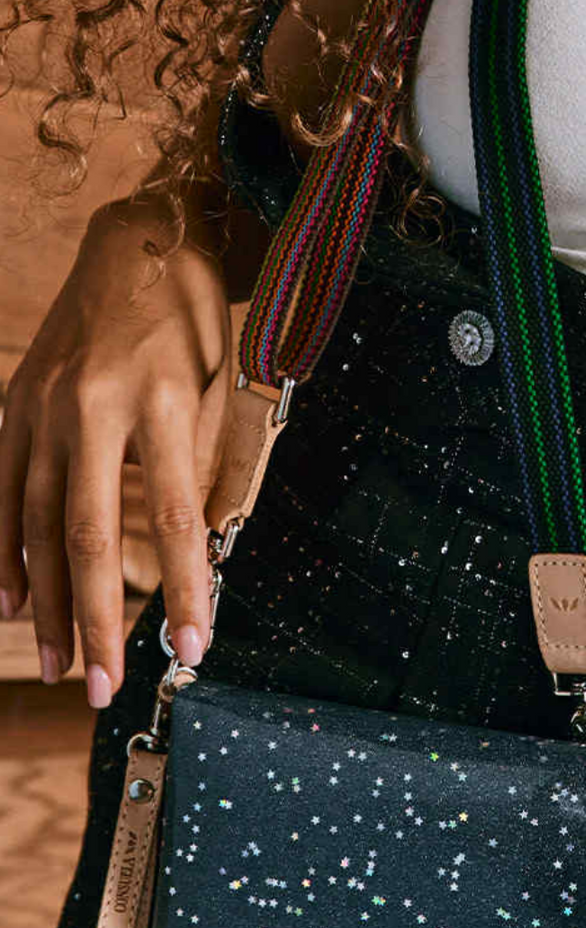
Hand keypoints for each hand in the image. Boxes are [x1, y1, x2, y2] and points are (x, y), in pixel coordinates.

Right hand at [0, 195, 231, 705]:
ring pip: (36, 523)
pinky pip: (0, 492)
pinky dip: (1, 553)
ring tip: (62, 668)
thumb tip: (197, 566)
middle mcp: (93, 405)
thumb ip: (203, 473)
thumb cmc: (196, 325)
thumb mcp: (222, 392)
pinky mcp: (12, 405)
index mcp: (163, 403)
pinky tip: (7, 606)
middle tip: (105, 689)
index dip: (182, 593)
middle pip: (88, 534)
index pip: (174, 521)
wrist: (138, 238)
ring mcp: (42, 405)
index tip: (192, 651)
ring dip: (47, 604)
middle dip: (96, 620)